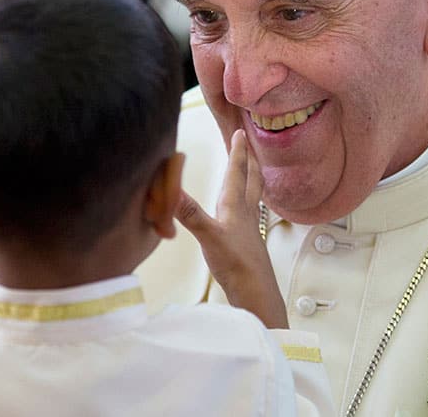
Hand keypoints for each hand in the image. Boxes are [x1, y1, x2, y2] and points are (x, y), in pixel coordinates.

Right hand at [176, 130, 287, 328]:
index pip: (237, 172)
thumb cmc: (237, 265)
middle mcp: (244, 213)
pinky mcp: (246, 244)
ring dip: (251, 180)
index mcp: (235, 206)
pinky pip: (247, 215)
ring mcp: (247, 229)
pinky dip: (246, 204)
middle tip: (251, 146)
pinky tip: (240, 213)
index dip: (237, 151)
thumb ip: (189, 212)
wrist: (257, 294)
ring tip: (251, 172)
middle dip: (250, 161)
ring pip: (252, 197)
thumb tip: (170, 189)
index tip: (240, 132)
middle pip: (251, 180)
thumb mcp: (208, 235)